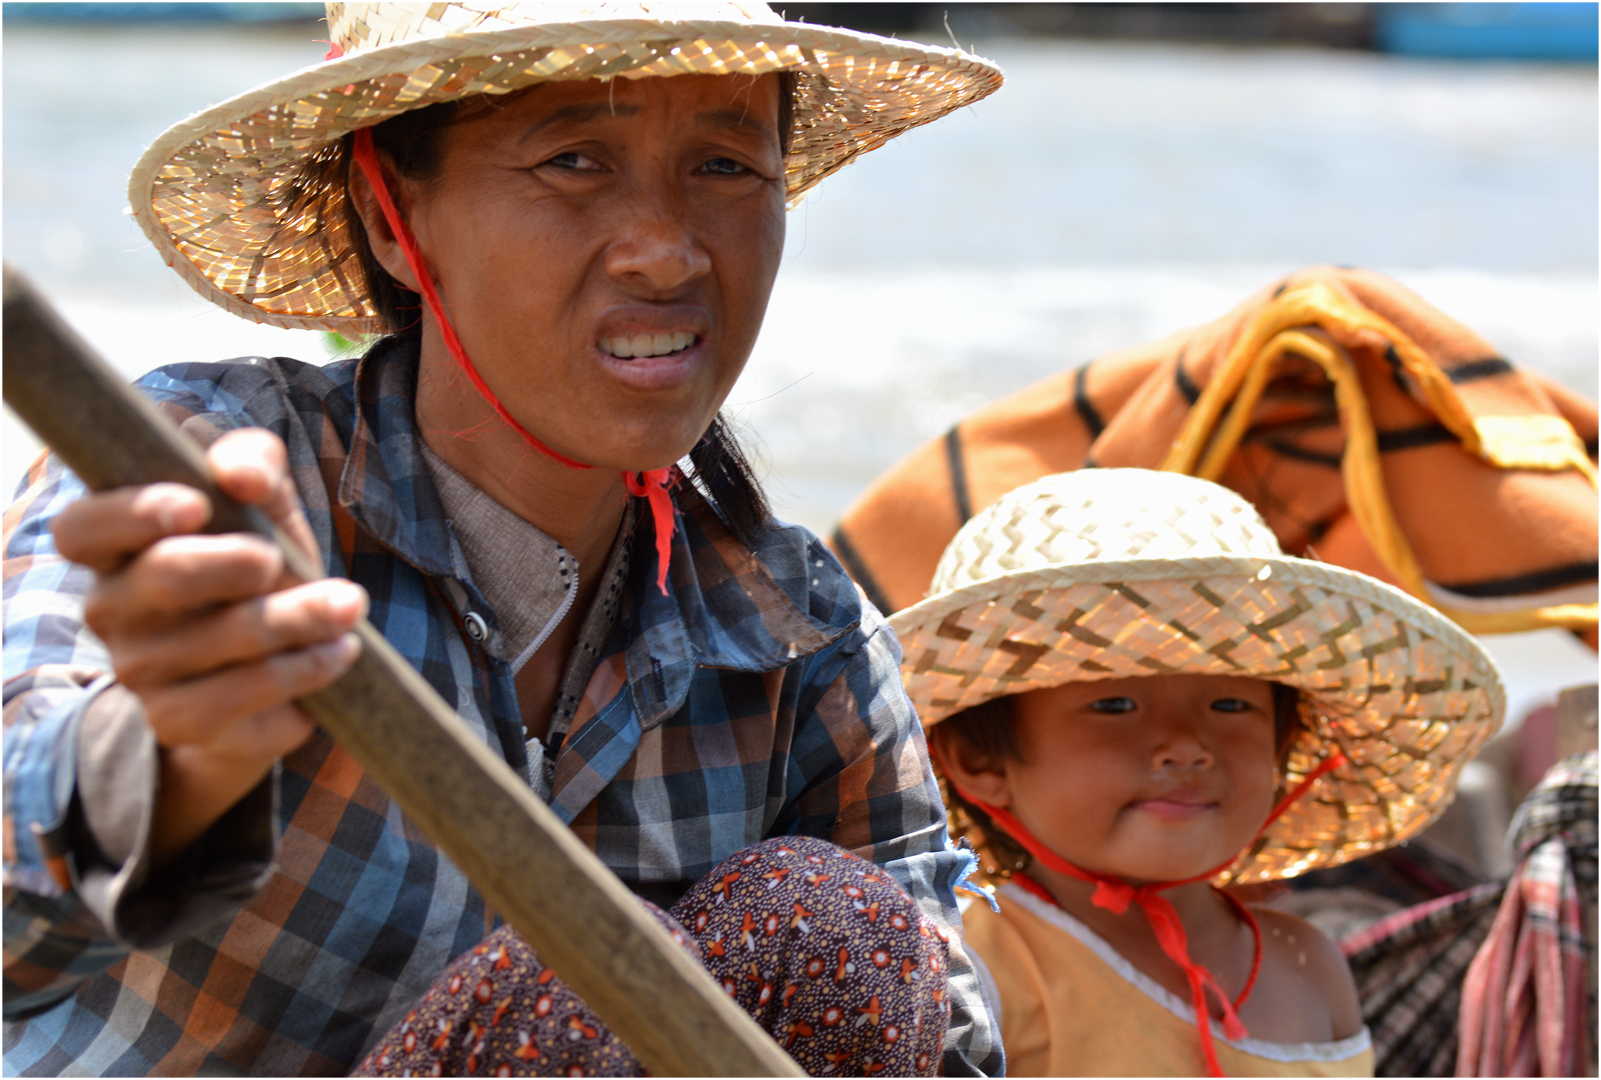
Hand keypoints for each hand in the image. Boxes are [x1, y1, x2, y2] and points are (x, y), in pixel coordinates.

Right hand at [53, 428, 364, 864]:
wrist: (275, 662)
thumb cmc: (257, 558)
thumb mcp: (261, 503)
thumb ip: (253, 464)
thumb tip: (244, 476)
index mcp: (114, 546)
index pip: (83, 526)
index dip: (131, 512)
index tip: (196, 505)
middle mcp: (112, 609)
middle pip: (164, 576)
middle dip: (234, 562)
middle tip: (280, 558)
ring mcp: (140, 671)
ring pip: (217, 640)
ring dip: (294, 618)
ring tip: (347, 604)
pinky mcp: (180, 722)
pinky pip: (240, 697)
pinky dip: (299, 670)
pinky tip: (338, 651)